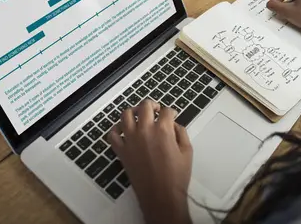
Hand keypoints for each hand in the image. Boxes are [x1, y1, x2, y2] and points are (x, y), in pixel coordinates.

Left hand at [108, 100, 192, 223]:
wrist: (161, 196)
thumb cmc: (176, 176)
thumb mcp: (187, 151)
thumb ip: (181, 133)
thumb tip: (174, 125)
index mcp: (163, 130)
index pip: (166, 111)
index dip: (171, 111)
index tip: (172, 115)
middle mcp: (144, 131)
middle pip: (145, 106)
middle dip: (152, 105)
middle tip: (156, 109)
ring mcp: (130, 140)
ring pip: (125, 114)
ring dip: (133, 111)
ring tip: (139, 115)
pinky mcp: (121, 151)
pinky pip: (112, 134)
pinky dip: (116, 129)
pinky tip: (123, 129)